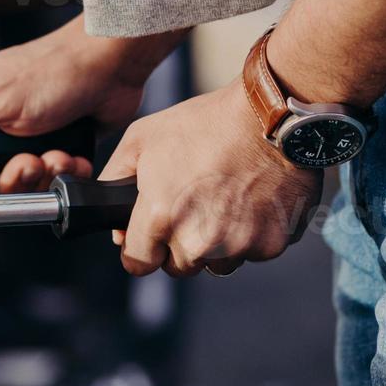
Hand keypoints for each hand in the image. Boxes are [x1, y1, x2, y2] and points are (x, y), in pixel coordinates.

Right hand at [0, 16, 167, 193]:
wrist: (112, 66)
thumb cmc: (54, 70)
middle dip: (12, 178)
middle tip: (31, 163)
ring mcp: (20, 133)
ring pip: (20, 179)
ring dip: (42, 174)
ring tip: (57, 155)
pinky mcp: (50, 142)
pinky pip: (49, 175)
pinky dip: (64, 171)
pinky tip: (74, 155)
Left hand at [103, 81, 321, 277]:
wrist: (272, 119)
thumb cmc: (206, 124)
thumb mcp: (141, 139)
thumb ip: (115, 181)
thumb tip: (114, 226)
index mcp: (160, 216)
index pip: (138, 264)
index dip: (140, 250)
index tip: (149, 238)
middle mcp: (198, 240)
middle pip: (179, 266)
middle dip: (179, 244)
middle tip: (192, 205)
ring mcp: (237, 245)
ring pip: (216, 264)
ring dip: (215, 244)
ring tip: (222, 201)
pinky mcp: (271, 245)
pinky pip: (251, 253)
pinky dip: (248, 236)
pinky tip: (248, 202)